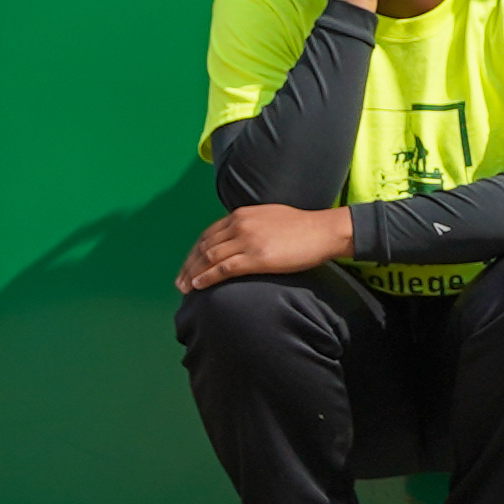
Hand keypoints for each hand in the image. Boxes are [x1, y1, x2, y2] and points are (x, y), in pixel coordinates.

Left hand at [176, 201, 351, 292]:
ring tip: (185, 288)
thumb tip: (237, 238)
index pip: (207, 234)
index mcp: (241, 215)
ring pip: (209, 258)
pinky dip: (207, 277)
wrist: (324, 231)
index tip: (187, 266)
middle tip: (180, 282)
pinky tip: (199, 285)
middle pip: (204, 246)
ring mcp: (247, 240)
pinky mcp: (257, 257)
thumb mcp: (269, 217)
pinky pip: (223, 268)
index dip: (194, 252)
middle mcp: (240, 225)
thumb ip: (249, 225)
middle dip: (188, 265)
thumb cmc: (303, 227)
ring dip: (193, 274)